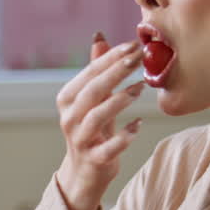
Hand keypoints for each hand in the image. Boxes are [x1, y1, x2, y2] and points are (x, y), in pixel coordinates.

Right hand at [55, 32, 144, 209]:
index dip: (111, 57)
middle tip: (139, 58)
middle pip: (93, 90)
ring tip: (142, 87)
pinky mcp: (93, 159)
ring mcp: (80, 139)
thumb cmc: (92, 130)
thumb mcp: (93, 99)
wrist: (84, 172)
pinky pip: (109, 147)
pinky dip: (125, 135)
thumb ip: (96, 70)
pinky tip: (139, 124)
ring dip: (120, 100)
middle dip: (117, 72)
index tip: (133, 45)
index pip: (90, 73)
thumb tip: (100, 37)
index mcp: (68, 98)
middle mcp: (69, 117)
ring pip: (97, 116)